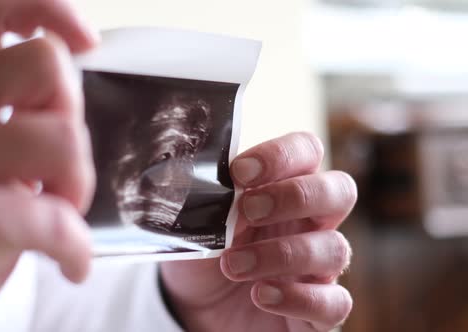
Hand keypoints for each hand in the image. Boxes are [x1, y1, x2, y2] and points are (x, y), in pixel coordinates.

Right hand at [0, 1, 97, 330]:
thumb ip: (8, 113)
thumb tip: (70, 87)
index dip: (47, 7)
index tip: (86, 40)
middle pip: (45, 63)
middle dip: (74, 125)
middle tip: (56, 175)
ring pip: (64, 139)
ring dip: (76, 191)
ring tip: (55, 220)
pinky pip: (57, 218)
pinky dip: (76, 249)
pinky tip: (67, 263)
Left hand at [161, 132, 355, 331]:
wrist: (198, 308)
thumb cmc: (204, 254)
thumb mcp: (197, 224)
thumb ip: (211, 202)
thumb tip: (219, 188)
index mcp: (282, 188)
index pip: (306, 151)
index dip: (281, 155)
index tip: (239, 172)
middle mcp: (309, 221)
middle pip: (341, 190)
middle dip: (296, 196)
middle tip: (249, 211)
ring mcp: (319, 265)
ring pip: (335, 248)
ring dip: (282, 254)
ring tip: (232, 265)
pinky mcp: (320, 307)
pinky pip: (334, 302)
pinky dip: (298, 298)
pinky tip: (260, 295)